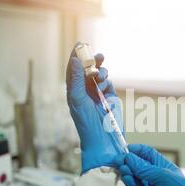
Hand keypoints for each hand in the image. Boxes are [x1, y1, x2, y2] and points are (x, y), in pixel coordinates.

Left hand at [66, 42, 124, 172]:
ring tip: (102, 76)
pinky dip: (108, 83)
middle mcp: (85, 91)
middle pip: (88, 70)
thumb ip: (77, 79)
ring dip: (102, 72)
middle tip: (98, 56)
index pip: (74, 69)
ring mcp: (99, 94)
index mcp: (73, 91)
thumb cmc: (86, 123)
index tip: (81, 45)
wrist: (103, 140)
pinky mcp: (111, 98)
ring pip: (101, 75)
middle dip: (93, 61)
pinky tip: (106, 88)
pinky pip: (109, 84)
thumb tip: (76, 60)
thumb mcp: (78, 99)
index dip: (77, 56)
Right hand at [114, 145, 184, 185]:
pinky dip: (129, 185)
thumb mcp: (162, 176)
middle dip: (127, 162)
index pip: (147, 153)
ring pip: (134, 178)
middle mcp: (156, 176)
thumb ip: (144, 168)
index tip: (123, 149)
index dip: (135, 150)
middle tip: (118, 162)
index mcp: (163, 166)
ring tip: (124, 172)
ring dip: (128, 174)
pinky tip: (127, 181)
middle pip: (138, 165)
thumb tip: (128, 158)